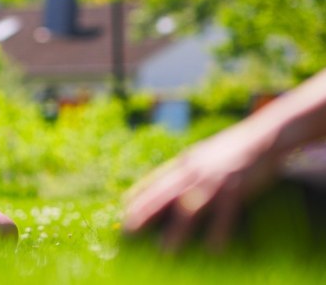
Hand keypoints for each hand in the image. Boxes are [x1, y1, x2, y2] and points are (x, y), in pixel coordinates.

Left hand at [122, 127, 283, 251]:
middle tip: (128, 232)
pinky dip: (218, 232)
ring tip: (164, 250)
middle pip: (163, 195)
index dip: (138, 196)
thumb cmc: (233, 148)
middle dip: (144, 215)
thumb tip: (172, 184)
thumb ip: (187, 168)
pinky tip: (213, 248)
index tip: (123, 210)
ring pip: (189, 208)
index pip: (155, 181)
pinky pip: (225, 215)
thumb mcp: (202, 153)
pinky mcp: (236, 188)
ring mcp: (214, 181)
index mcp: (185, 162)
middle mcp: (194, 171)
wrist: (263, 136)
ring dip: (175, 230)